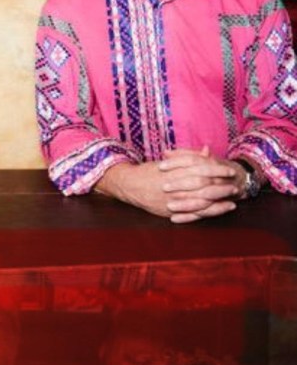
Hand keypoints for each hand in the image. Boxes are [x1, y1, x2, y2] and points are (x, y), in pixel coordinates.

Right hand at [96, 146, 243, 223]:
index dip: (216, 170)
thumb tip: (207, 150)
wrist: (129, 185)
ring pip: (200, 202)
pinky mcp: (171, 212)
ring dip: (218, 202)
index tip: (229, 170)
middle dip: (221, 186)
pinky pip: (193, 214)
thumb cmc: (150, 171)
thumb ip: (189, 156)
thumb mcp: (169, 161)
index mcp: (174, 170)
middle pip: (202, 186)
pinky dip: (208, 213)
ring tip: (233, 201)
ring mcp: (172, 201)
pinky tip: (220, 211)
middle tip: (235, 186)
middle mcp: (174, 186)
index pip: (200, 169)